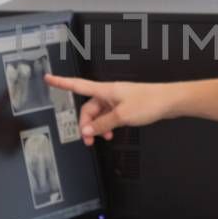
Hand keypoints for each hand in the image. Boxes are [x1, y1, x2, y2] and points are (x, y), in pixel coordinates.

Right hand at [43, 74, 179, 145]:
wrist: (169, 101)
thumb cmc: (149, 102)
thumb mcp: (122, 116)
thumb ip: (102, 124)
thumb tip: (87, 130)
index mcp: (105, 90)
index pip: (77, 85)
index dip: (61, 83)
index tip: (48, 79)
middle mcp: (109, 93)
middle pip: (88, 108)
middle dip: (86, 123)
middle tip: (88, 139)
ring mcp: (117, 100)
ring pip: (99, 114)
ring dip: (98, 127)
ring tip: (102, 138)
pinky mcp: (125, 106)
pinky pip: (109, 116)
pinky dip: (107, 125)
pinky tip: (111, 133)